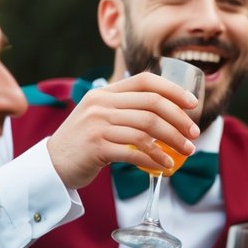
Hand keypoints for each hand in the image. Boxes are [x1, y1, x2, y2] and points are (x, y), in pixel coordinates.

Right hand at [45, 72, 199, 188]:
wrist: (52, 164)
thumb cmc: (84, 142)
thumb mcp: (100, 116)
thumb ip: (125, 109)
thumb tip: (168, 110)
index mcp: (104, 93)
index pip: (145, 81)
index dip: (173, 90)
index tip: (193, 104)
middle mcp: (100, 105)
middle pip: (151, 106)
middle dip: (179, 120)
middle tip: (194, 134)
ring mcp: (97, 125)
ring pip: (147, 129)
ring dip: (173, 141)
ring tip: (187, 151)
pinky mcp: (96, 148)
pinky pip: (135, 152)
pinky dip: (155, 159)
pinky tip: (166, 166)